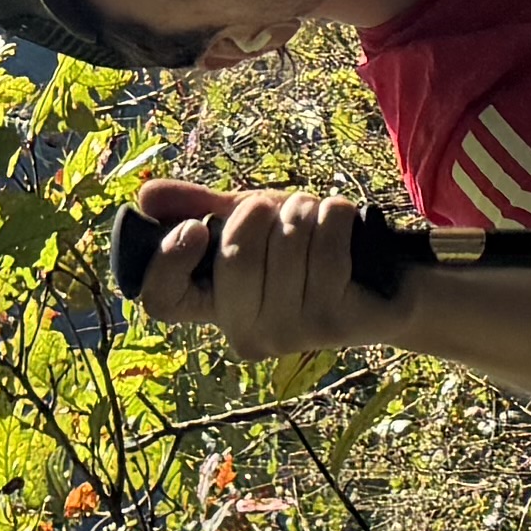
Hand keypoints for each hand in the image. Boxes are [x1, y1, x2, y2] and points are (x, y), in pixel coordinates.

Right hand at [121, 180, 408, 358]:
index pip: (161, 301)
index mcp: (216, 308)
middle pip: (235, 255)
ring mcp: (293, 333)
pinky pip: (327, 240)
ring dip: (306, 210)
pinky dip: (336, 214)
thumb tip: (145, 196)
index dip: (167, 262)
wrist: (385, 281)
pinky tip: (344, 228)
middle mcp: (248, 333)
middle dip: (263, 212)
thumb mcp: (251, 224)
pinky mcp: (337, 321)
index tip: (194, 229)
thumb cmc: (307, 252)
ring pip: (287, 239)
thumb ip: (199, 209)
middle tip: (282, 213)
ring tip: (315, 223)